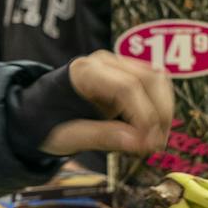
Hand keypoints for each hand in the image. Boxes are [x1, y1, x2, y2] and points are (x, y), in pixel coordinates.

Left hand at [41, 51, 173, 157]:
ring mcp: (119, 64)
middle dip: (159, 113)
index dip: (144, 115)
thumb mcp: (69, 136)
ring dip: (164, 110)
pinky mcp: (129, 73)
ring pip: (158, 78)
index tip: (148, 144)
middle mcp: (105, 62)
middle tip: (156, 145)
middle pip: (148, 78)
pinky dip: (160, 107)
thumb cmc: (52, 123)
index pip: (127, 87)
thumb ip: (102, 137)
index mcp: (85, 73)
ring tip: (156, 141)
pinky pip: (156, 85)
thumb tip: (139, 143)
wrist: (43, 113)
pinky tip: (153, 130)